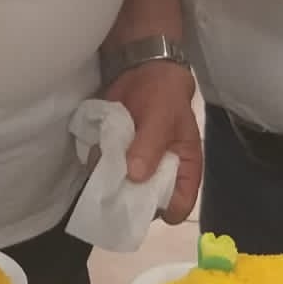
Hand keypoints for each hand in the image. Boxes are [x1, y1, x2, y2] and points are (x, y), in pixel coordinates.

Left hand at [105, 61, 200, 223]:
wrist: (142, 73)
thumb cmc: (163, 96)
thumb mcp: (161, 117)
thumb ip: (151, 146)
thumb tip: (136, 176)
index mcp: (184, 169)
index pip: (180, 204)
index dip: (164, 211)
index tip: (142, 206)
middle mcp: (161, 175)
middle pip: (147, 202)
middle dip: (130, 199)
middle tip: (116, 187)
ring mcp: (137, 168)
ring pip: (123, 189)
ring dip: (111, 181)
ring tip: (105, 162)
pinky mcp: (118, 158)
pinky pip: (106, 171)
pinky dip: (99, 165)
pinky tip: (98, 151)